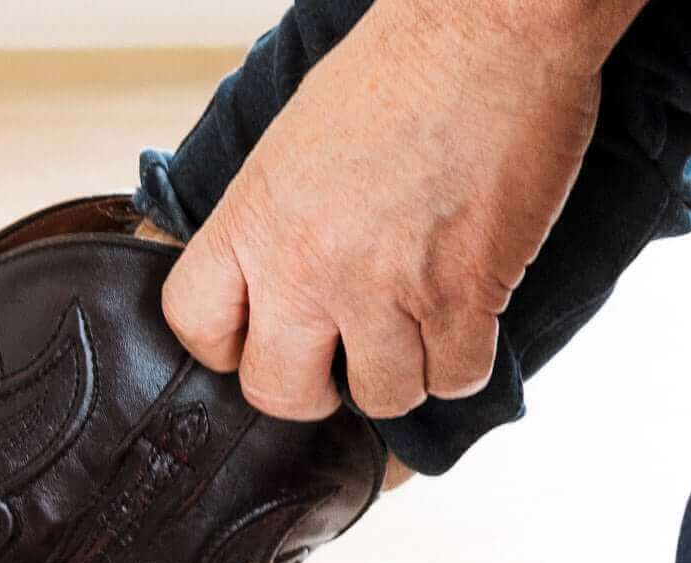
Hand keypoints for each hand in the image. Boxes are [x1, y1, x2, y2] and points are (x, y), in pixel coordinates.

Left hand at [162, 0, 631, 421]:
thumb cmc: (404, 62)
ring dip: (404, 369)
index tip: (260, 339)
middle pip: (279, 392)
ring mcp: (383, 287)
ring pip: (380, 396)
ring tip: (420, 319)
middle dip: (313, 387)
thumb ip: (273, 221)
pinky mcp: (460, 297)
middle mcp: (306, 263)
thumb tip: (271, 285)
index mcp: (254, 216)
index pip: (197, 326)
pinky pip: (454, 378)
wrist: (493, 19)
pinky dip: (467, 358)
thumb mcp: (297, 139)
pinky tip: (469, 310)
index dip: (230, 347)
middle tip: (344, 355)